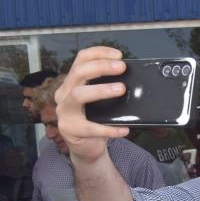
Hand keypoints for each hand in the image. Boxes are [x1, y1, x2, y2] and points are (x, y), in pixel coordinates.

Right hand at [54, 46, 131, 164]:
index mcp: (72, 83)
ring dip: (101, 90)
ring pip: (77, 95)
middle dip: (101, 67)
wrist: (86, 147)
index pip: (80, 60)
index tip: (118, 55)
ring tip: (121, 89)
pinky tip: (124, 129)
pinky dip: (110, 128)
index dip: (98, 53)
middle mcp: (64, 94)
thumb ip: (108, 87)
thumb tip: (133, 77)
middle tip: (121, 67)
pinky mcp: (71, 130)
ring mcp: (65, 112)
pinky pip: (91, 128)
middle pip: (78, 73)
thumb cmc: (96, 119)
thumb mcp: (100, 100)